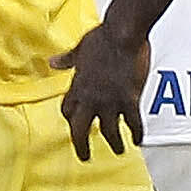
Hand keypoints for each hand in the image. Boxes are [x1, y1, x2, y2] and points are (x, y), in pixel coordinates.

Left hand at [50, 23, 148, 160]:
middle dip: (81, 146)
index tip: (76, 125)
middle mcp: (91, 97)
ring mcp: (110, 100)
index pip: (68, 111)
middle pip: (80, 129)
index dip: (71, 119)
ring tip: (118, 150)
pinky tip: (138, 140)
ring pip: (108, 131)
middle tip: (85, 157)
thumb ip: (67, 60)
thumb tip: (52, 62)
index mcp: (78, 85)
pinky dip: (137, 133)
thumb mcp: (79, 49)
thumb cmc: (102, 37)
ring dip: (114, 143)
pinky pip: (133, 122)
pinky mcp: (129, 98)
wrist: (123, 33)